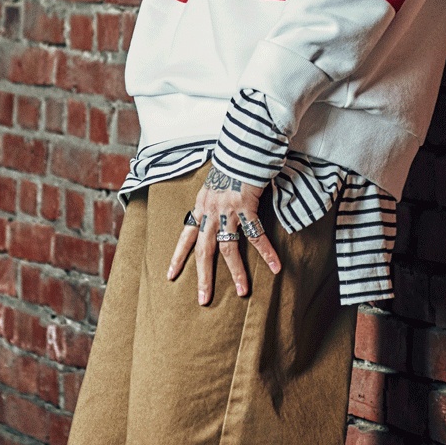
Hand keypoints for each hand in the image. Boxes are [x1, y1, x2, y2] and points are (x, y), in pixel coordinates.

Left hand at [168, 166, 281, 303]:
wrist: (242, 146)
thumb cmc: (232, 163)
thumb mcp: (215, 183)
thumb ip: (215, 199)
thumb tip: (218, 209)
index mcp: (201, 206)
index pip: (185, 235)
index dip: (178, 256)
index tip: (170, 274)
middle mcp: (210, 211)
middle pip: (203, 251)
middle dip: (203, 276)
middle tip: (203, 298)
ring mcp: (227, 210)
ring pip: (229, 249)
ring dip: (237, 272)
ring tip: (243, 292)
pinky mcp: (246, 207)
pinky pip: (256, 236)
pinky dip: (267, 253)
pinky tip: (275, 267)